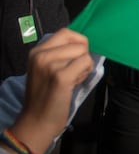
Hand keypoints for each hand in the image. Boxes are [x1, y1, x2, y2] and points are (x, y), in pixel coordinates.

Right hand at [10, 29, 93, 153]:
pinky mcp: (61, 76)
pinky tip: (74, 84)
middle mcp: (41, 55)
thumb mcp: (46, 68)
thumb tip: (84, 43)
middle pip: (78, 42)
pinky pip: (86, 63)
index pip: (66, 32)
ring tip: (73, 79)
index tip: (76, 57)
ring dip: (84, 66)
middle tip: (74, 71)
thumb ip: (60, 54)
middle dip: (83, 55)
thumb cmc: (46, 95)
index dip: (78, 42)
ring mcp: (50, 65)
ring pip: (84, 53)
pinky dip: (85, 73)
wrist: (37, 121)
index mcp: (37, 51)